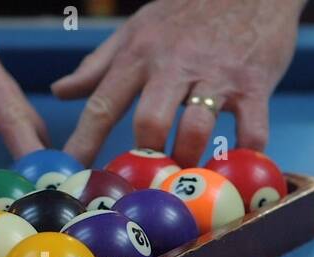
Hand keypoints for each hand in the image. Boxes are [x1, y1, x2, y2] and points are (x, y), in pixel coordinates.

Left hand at [52, 0, 303, 166]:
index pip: (102, 105)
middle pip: (150, 122)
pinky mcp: (253, 84)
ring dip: (188, 160)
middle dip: (145, 159)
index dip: (83, 145)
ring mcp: (216, 75)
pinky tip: (236, 168)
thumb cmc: (187, 11)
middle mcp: (174, 65)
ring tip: (186, 177)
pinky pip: (250, 130)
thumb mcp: (137, 29)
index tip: (69, 177)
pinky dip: (244, 156)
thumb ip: (98, 65)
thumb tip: (59, 92)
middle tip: (144, 183)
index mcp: (139, 55)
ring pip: (196, 129)